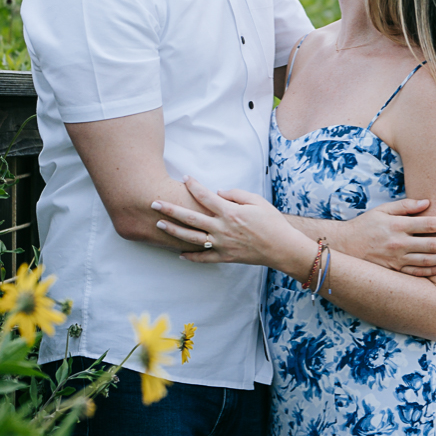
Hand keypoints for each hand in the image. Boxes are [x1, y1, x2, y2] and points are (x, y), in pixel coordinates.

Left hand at [151, 176, 305, 267]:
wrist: (282, 248)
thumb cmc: (272, 222)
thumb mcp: (257, 201)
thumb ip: (236, 194)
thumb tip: (218, 192)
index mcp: (230, 212)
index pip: (206, 196)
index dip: (194, 185)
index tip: (185, 177)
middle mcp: (222, 228)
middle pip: (190, 217)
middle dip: (170, 209)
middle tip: (154, 203)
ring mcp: (222, 244)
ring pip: (191, 237)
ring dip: (174, 230)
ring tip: (160, 224)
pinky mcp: (225, 257)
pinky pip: (204, 258)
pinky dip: (191, 256)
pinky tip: (179, 253)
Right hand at [334, 199, 435, 277]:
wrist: (344, 247)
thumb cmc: (365, 225)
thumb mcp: (382, 210)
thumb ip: (405, 205)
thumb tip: (428, 202)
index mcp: (397, 225)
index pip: (429, 224)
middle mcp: (399, 243)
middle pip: (432, 244)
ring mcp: (397, 259)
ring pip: (428, 260)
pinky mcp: (395, 271)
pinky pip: (418, 272)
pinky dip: (433, 270)